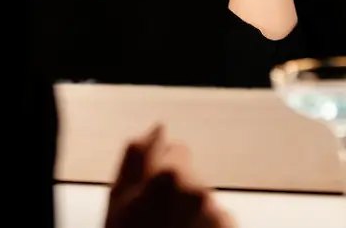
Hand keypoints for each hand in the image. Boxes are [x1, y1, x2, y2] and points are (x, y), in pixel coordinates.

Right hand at [104, 125, 233, 227]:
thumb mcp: (117, 203)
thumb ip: (137, 158)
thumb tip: (157, 128)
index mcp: (166, 176)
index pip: (177, 150)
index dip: (160, 174)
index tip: (150, 197)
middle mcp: (196, 190)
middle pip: (192, 178)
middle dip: (177, 196)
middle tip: (157, 224)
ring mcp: (215, 213)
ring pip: (204, 202)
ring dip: (192, 216)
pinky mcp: (228, 227)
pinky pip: (220, 221)